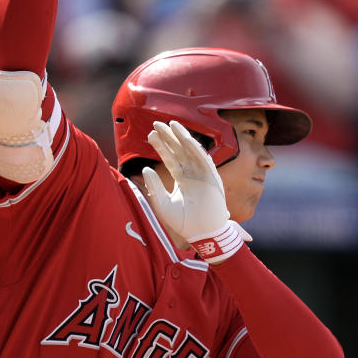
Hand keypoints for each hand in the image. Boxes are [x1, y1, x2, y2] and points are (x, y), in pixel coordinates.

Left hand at [142, 120, 250, 262]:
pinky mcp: (212, 177)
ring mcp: (203, 174)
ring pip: (191, 151)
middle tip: (156, 124)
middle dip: (169, 137)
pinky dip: (195, 147)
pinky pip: (203, 159)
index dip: (161, 146)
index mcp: (182, 179)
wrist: (202, 234)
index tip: (151, 134)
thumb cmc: (184, 223)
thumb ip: (154, 187)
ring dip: (181, 137)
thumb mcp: (163, 204)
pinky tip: (185, 137)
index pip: (170, 158)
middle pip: (179, 151)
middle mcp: (193, 174)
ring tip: (170, 124)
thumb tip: (145, 169)